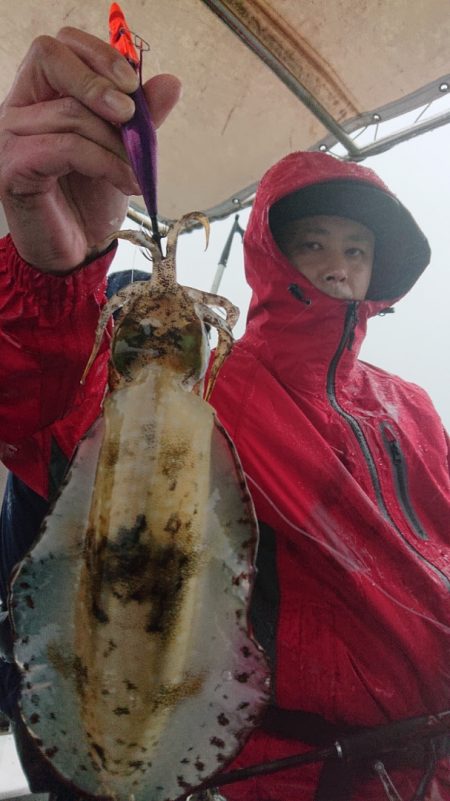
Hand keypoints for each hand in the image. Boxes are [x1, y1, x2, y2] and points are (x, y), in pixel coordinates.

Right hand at [0, 27, 180, 271]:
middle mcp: (19, 108)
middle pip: (50, 57)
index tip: (132, 85)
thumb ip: (142, 118)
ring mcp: (10, 136)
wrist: (79, 251)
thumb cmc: (93, 199)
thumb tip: (170, 83)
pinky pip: (66, 147)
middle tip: (130, 116)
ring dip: (116, 144)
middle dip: (98, 81)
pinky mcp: (13, 167)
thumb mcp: (124, 151)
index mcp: (42, 95)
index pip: (60, 45)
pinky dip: (105, 163)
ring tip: (138, 173)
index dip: (98, 55)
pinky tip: (126, 183)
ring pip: (70, 113)